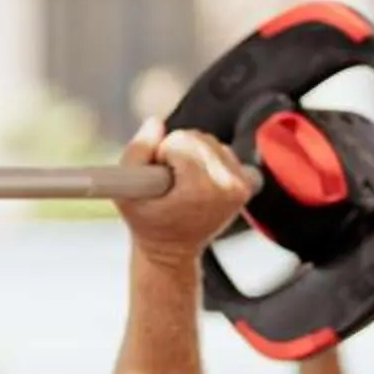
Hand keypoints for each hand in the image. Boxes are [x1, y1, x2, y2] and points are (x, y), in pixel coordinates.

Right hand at [116, 119, 254, 266]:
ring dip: (191, 154)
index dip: (161, 156)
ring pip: (210, 141)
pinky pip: (223, 151)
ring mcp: (240, 185)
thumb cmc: (147, 224)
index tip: (158, 178)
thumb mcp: (125, 194)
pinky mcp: (247, 183)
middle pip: (197, 137)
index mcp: (200, 190)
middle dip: (176, 152)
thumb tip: (155, 122)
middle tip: (168, 180)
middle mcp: (227, 185)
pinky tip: (197, 183)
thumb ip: (135, 153)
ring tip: (181, 182)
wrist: (173, 251)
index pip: (180, 142)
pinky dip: (207, 160)